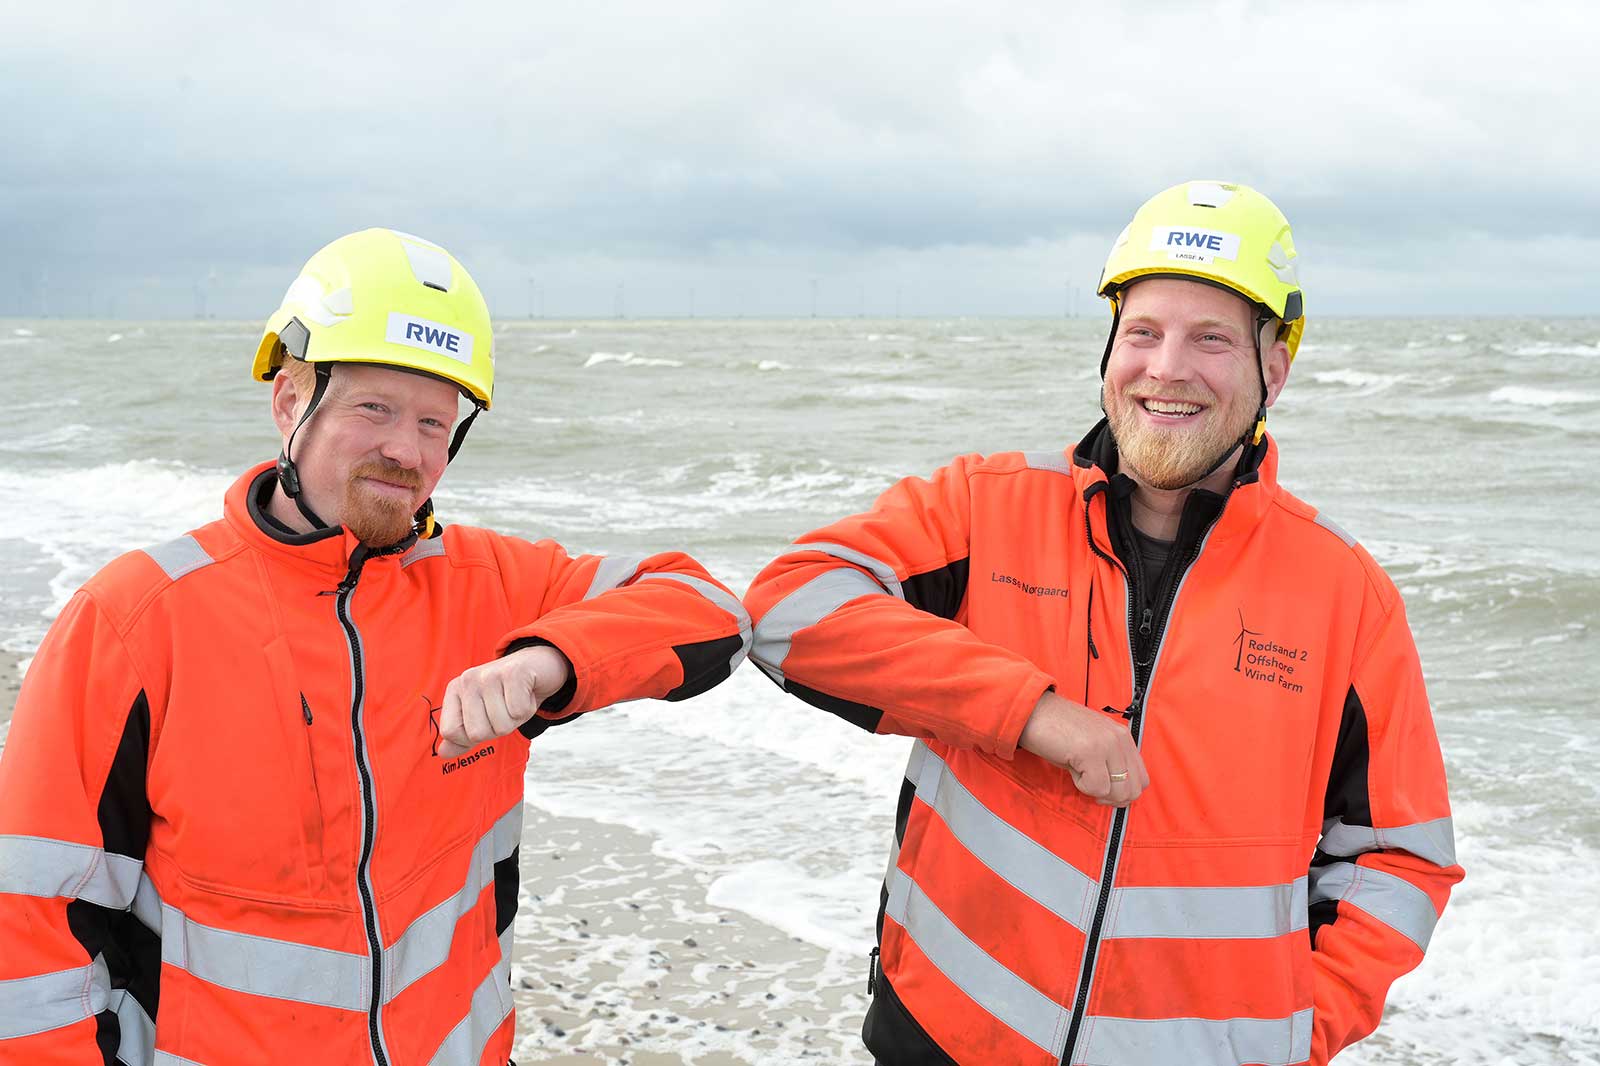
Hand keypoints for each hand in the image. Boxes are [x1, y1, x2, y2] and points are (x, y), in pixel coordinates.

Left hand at [436, 645, 571, 757]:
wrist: (539, 665)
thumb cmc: (509, 694)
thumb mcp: (483, 716)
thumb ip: (463, 735)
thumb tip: (443, 752)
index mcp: (455, 690)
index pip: (451, 732)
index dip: (471, 737)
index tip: (485, 721)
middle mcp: (468, 680)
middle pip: (477, 733)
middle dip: (498, 728)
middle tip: (506, 709)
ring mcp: (489, 675)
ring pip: (501, 725)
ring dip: (516, 719)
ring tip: (517, 700)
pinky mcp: (513, 672)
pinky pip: (519, 712)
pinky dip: (528, 708)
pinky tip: (527, 693)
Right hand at [1017, 691, 1149, 806]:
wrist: (1032, 711)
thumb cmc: (1057, 730)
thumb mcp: (1092, 743)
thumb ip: (1109, 762)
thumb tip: (1115, 793)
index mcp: (1123, 736)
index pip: (1142, 779)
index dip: (1123, 792)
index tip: (1103, 790)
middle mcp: (1119, 738)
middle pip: (1134, 789)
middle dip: (1112, 798)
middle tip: (1091, 788)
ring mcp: (1106, 744)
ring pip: (1118, 792)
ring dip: (1097, 791)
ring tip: (1079, 774)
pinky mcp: (1090, 752)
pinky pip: (1097, 788)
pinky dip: (1083, 786)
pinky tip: (1072, 769)